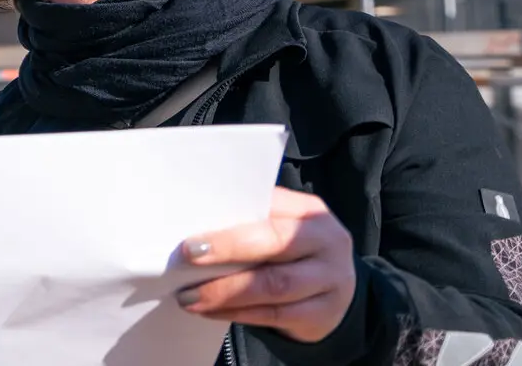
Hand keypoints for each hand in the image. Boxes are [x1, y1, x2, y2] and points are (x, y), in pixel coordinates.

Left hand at [176, 186, 357, 343]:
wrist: (335, 294)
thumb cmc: (292, 254)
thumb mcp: (281, 229)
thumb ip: (248, 224)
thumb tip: (192, 227)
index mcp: (309, 212)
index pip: (268, 208)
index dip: (229, 223)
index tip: (191, 236)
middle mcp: (326, 241)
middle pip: (274, 243)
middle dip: (226, 250)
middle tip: (186, 258)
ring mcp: (330, 279)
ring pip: (273, 285)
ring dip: (224, 291)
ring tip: (188, 296)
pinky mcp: (322, 313)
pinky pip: (274, 314)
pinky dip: (237, 313)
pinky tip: (210, 311)